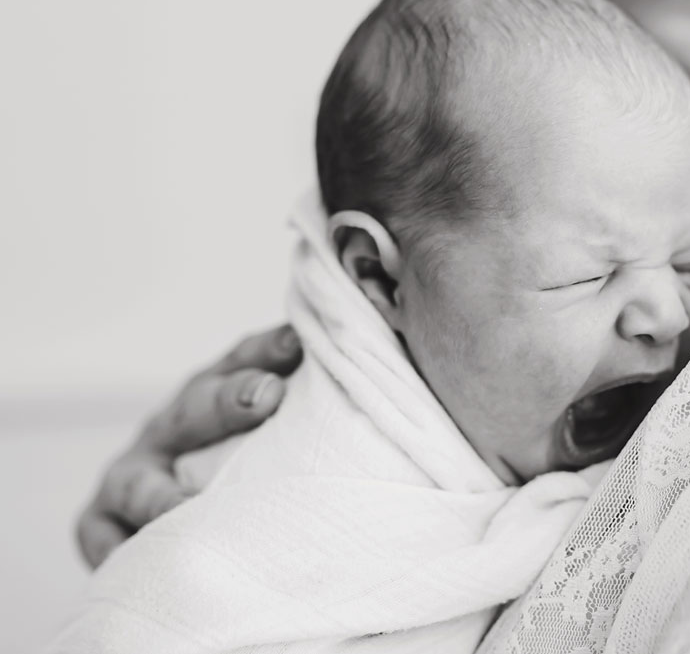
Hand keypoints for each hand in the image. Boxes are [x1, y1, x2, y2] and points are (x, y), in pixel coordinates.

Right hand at [75, 324, 301, 567]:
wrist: (159, 512)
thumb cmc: (242, 462)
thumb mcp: (271, 425)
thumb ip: (314, 400)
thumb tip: (380, 358)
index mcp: (214, 392)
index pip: (242, 361)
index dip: (269, 350)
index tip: (299, 341)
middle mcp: (170, 428)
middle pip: (194, 408)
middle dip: (228, 399)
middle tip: (267, 395)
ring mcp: (131, 476)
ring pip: (140, 482)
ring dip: (164, 493)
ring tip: (190, 504)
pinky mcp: (102, 525)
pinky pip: (106, 539)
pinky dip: (122, 550)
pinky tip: (141, 557)